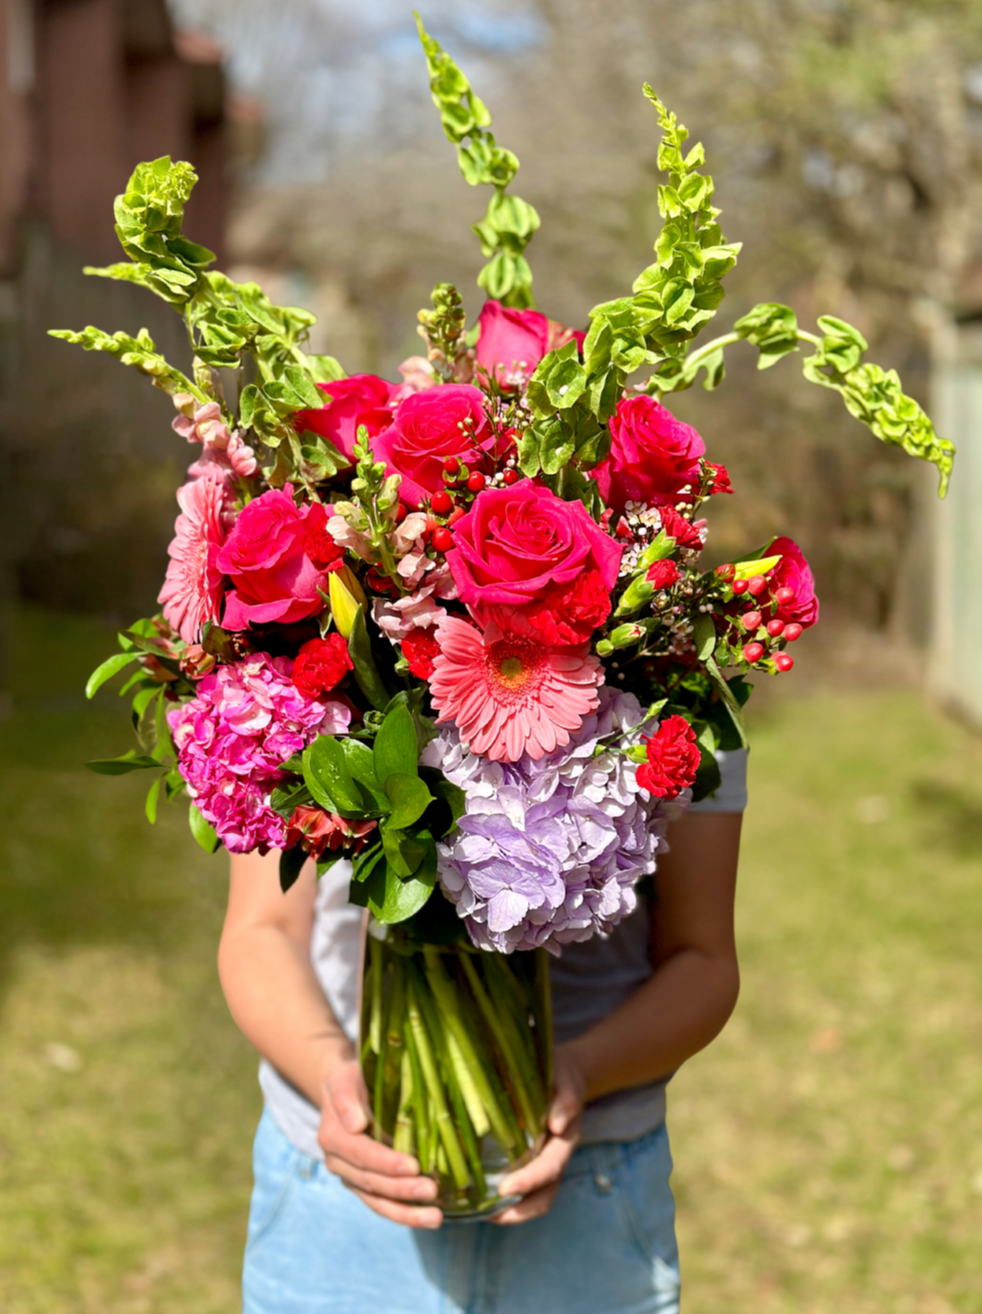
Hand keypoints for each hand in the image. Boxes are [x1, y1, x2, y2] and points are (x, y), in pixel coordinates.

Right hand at [318, 1057, 442, 1228]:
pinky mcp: (364, 1185)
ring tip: (436, 1218)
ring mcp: (351, 1177)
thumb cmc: (350, 1081)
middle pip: (371, 1181)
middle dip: (402, 1189)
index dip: (385, 1162)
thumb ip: (347, 1099)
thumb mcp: (345, 1080)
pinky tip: (429, 1217)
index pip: (360, 1154)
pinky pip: (383, 1204)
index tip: (413, 1165)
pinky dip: (404, 1213)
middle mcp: (338, 1162)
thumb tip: (356, 1123)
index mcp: (332, 1136)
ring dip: (406, 1212)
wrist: (344, 1092)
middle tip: (432, 1190)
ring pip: (377, 1201)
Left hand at [491, 1046, 585, 1224]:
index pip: (549, 1169)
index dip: (529, 1181)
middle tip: (488, 1214)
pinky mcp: (529, 1162)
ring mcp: (542, 1163)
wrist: (562, 1073)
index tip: (506, 1188)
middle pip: (543, 1197)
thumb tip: (556, 1124)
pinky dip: (503, 1200)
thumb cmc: (561, 1075)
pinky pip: (520, 1189)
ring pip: (532, 1200)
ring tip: (479, 1213)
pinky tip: (479, 1198)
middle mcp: (555, 1159)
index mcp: (564, 1141)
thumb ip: (565, 1099)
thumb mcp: (565, 1079)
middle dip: (518, 1211)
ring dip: (509, 1212)